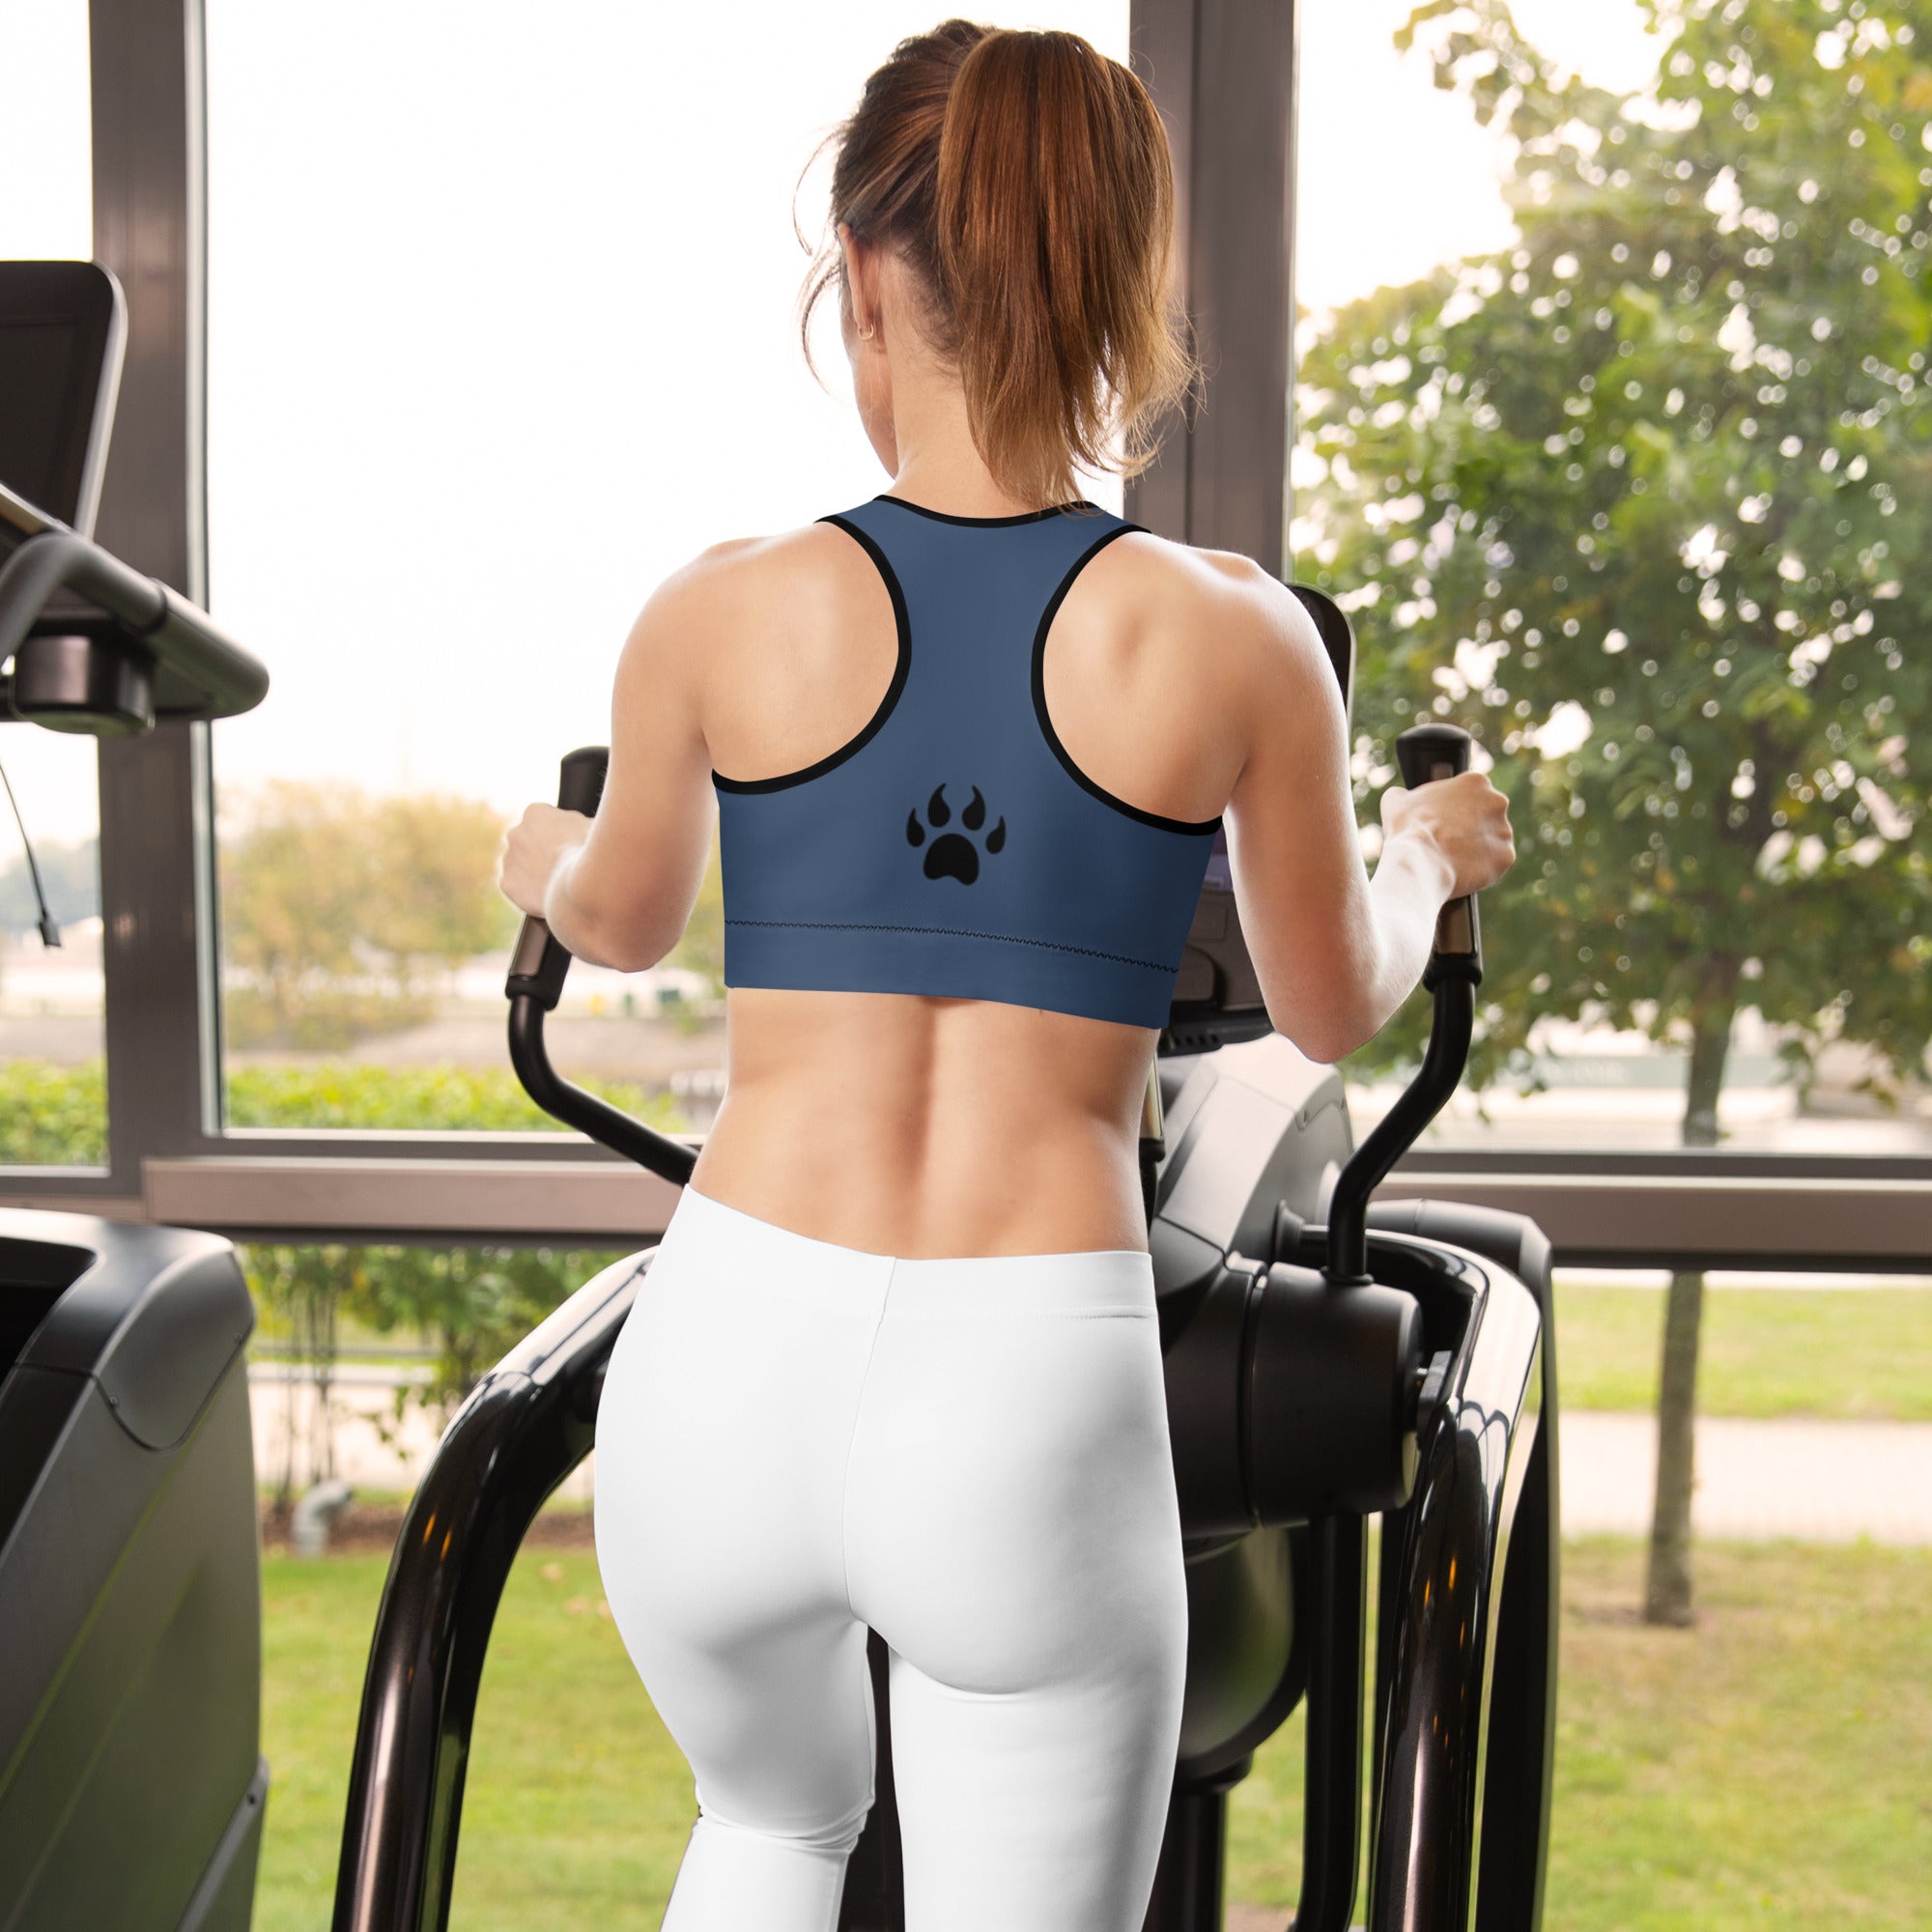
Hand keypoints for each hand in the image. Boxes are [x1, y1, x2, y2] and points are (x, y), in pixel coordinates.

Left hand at [499, 804, 591, 918]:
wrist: (586, 884)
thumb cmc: (595, 853)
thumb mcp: (594, 826)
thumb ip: (581, 824)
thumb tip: (589, 828)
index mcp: (536, 812)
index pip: (544, 821)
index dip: (561, 835)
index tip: (572, 847)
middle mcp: (516, 832)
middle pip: (529, 842)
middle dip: (544, 852)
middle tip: (566, 866)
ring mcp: (510, 859)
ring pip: (522, 865)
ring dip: (535, 872)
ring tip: (559, 883)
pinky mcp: (508, 884)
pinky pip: (520, 888)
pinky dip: (531, 893)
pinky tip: (549, 895)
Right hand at [1379, 769, 1514, 900]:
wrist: (1419, 863)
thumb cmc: (1407, 830)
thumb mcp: (1395, 802)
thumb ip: (1405, 794)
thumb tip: (1401, 796)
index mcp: (1475, 782)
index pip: (1471, 793)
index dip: (1456, 808)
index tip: (1446, 819)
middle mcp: (1496, 801)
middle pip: (1487, 815)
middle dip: (1471, 826)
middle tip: (1450, 840)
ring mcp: (1504, 830)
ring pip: (1493, 840)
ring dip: (1479, 848)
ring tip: (1454, 859)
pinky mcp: (1506, 856)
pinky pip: (1496, 863)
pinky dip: (1483, 869)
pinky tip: (1463, 871)